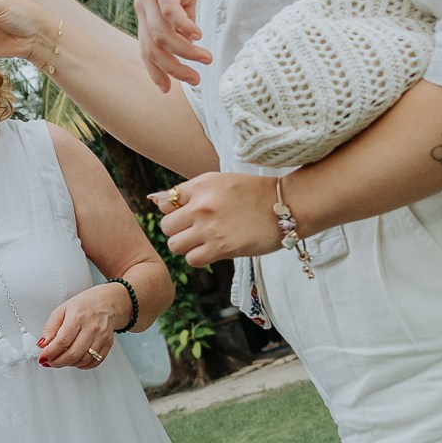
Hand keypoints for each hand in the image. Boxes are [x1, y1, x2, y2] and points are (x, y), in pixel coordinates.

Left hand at [36, 286, 121, 369]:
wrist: (106, 301)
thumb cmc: (83, 305)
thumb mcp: (61, 310)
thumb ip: (50, 328)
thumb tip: (43, 344)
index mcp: (78, 316)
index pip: (62, 341)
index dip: (50, 353)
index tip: (42, 358)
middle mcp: (91, 327)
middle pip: (73, 353)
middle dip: (58, 362)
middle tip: (49, 362)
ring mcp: (102, 336)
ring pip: (84, 360)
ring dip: (69, 364)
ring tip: (61, 360)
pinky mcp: (108, 343)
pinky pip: (96, 361)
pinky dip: (83, 365)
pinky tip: (76, 361)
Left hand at [134, 0, 211, 91]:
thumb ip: (185, 18)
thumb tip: (191, 39)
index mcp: (147, 13)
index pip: (146, 50)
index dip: (156, 71)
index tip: (168, 90)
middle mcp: (143, 6)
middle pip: (153, 48)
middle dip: (174, 68)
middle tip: (196, 80)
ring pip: (161, 33)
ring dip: (184, 50)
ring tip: (205, 57)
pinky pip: (168, 9)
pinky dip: (182, 25)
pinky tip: (197, 34)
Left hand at [150, 172, 283, 264]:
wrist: (287, 205)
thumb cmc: (255, 194)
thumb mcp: (221, 182)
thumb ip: (190, 192)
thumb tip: (153, 200)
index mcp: (201, 185)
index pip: (166, 203)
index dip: (175, 212)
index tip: (190, 216)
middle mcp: (201, 205)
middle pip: (167, 226)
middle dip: (179, 231)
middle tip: (196, 232)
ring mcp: (210, 227)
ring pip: (175, 245)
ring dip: (187, 247)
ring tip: (204, 242)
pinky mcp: (221, 247)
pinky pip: (192, 259)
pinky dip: (200, 258)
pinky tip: (213, 250)